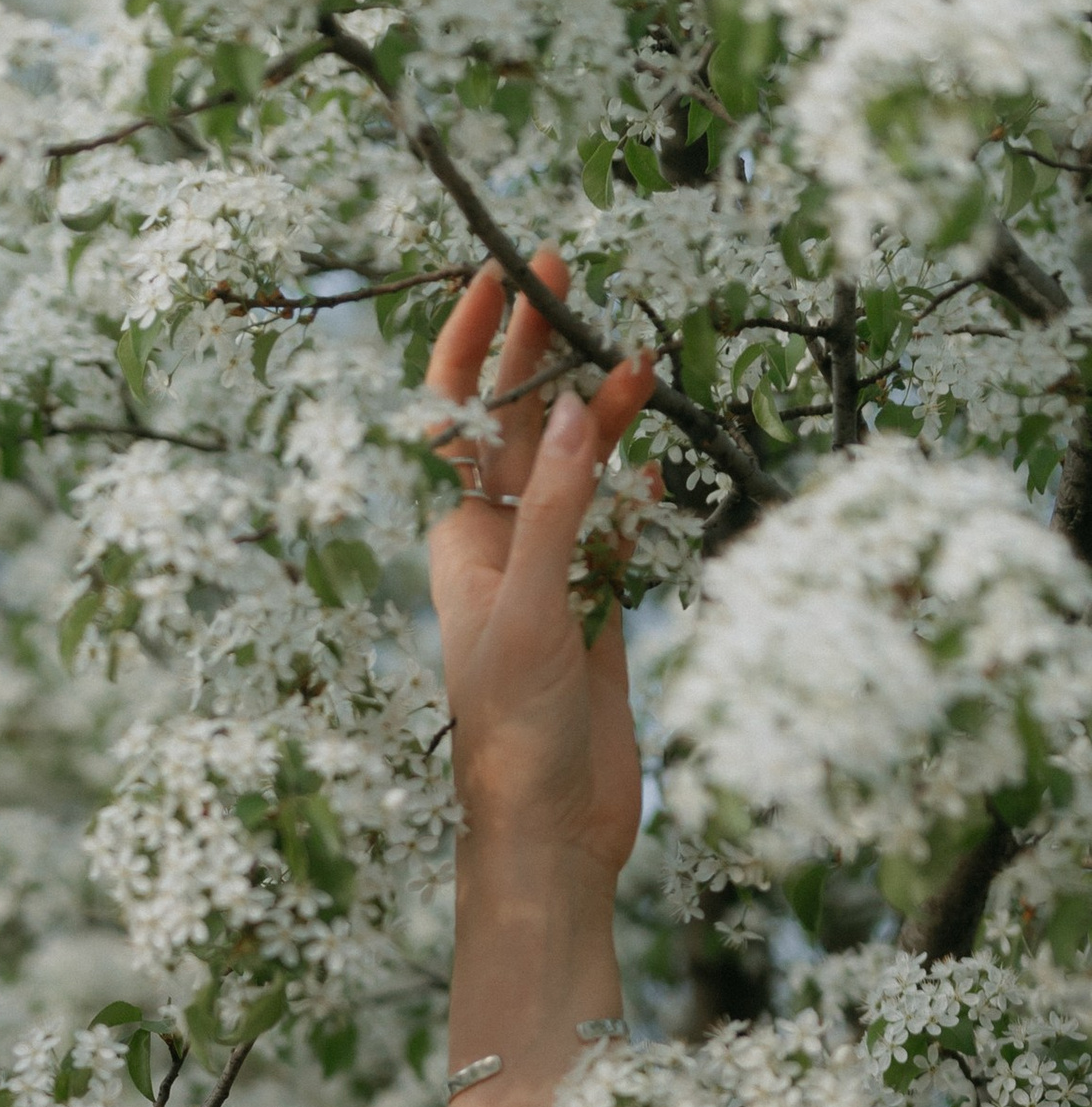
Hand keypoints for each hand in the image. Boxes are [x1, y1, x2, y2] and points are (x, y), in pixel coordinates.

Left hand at [424, 251, 655, 879]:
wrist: (550, 837)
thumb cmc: (513, 737)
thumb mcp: (530, 612)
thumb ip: (557, 510)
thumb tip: (580, 407)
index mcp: (460, 542)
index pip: (454, 418)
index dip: (470, 344)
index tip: (500, 275)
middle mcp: (500, 548)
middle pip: (519, 425)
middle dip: (540, 350)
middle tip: (570, 269)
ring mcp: (552, 575)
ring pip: (577, 467)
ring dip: (604, 411)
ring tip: (641, 355)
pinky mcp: (599, 611)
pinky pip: (616, 527)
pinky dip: (633, 487)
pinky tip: (651, 448)